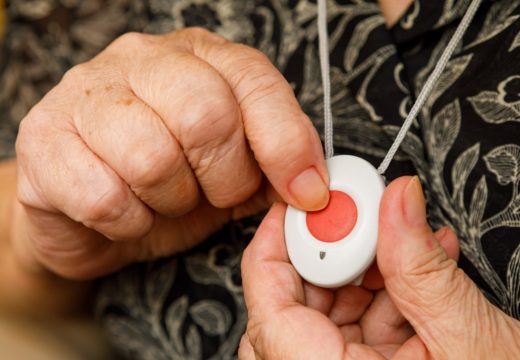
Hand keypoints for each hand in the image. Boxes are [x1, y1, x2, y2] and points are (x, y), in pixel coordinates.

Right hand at [13, 28, 328, 279]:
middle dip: (224, 178)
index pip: (255, 82)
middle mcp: (143, 61)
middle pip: (205, 116)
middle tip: (214, 194)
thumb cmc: (175, 182)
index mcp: (201, 56)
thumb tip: (314, 188)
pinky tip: (126, 212)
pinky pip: (103, 197)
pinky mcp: (43, 138)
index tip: (306, 194)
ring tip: (165, 200)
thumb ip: (276, 168)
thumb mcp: (237, 170)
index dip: (287, 144)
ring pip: (152, 158)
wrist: (96, 207)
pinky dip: (128, 222)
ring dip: (172, 201)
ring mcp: (87, 93)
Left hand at [240, 177, 519, 358]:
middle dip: (330, 262)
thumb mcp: (472, 345)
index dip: (271, 253)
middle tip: (361, 226)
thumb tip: (398, 201)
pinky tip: (415, 277)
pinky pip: (357, 339)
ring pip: (326, 323)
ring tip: (402, 249)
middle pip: (294, 313)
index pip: (269, 316)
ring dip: (363, 278)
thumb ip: (423, 269)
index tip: (293, 213)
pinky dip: (382, 303)